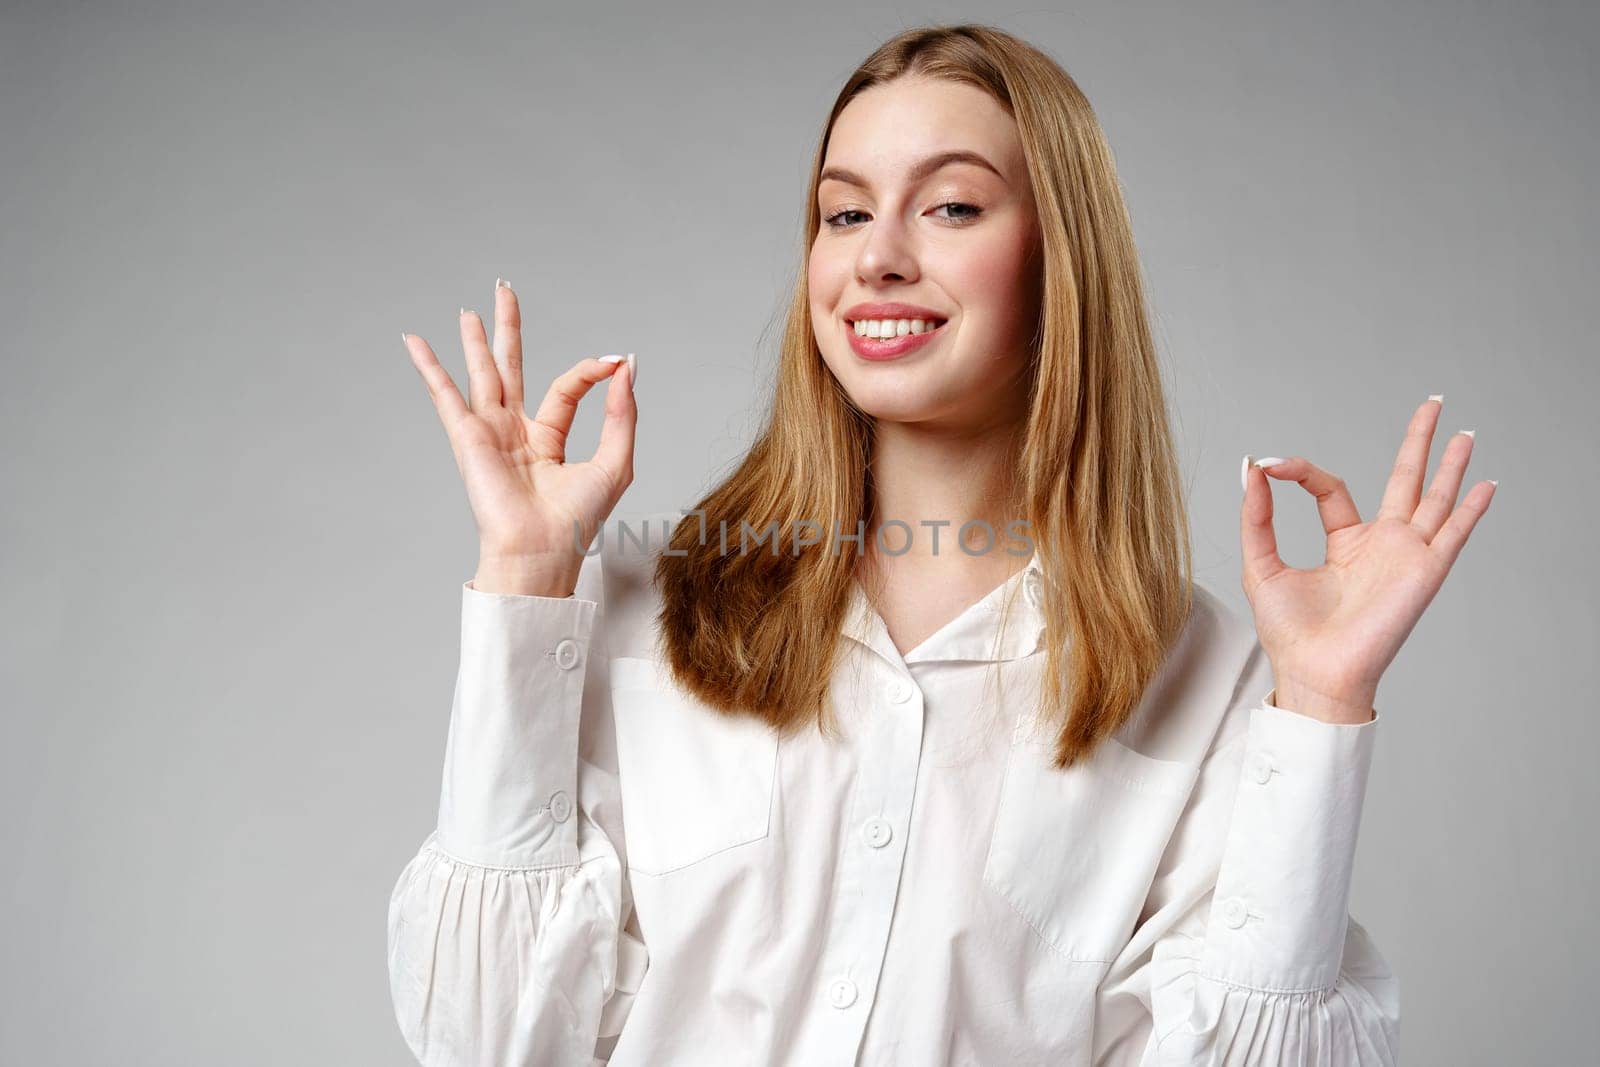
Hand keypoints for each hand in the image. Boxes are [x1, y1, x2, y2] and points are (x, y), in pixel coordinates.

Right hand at [402, 279, 636, 594]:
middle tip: (504, 291)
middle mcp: (514, 434)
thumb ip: (621, 414)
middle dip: (508, 330)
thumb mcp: (615, 461)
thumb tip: (625, 367)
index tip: (613, 361)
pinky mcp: (468, 438)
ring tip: (469, 310)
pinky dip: (429, 367)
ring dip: (475, 340)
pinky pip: (444, 394)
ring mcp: (489, 434)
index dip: (590, 372)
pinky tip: (414, 341)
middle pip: (511, 368)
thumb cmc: (576, 521)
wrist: (542, 550)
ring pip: (481, 374)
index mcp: (547, 441)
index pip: (565, 389)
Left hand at [1239, 395, 1496, 723]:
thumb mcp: (1261, 564)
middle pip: (1405, 480)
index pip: (1333, 489)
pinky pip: (1453, 533)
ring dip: (1450, 465)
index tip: (1270, 464)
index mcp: (1345, 544)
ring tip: (1463, 432)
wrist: (1314, 672)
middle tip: (1432, 404)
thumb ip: (1257, 517)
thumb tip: (1250, 469)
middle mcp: (1380, 546)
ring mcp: (1406, 556)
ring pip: (1434, 499)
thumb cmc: (1290, 632)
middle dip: (1418, 442)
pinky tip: (1485, 485)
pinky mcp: (1424, 571)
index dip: (1302, 471)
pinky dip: (1470, 509)